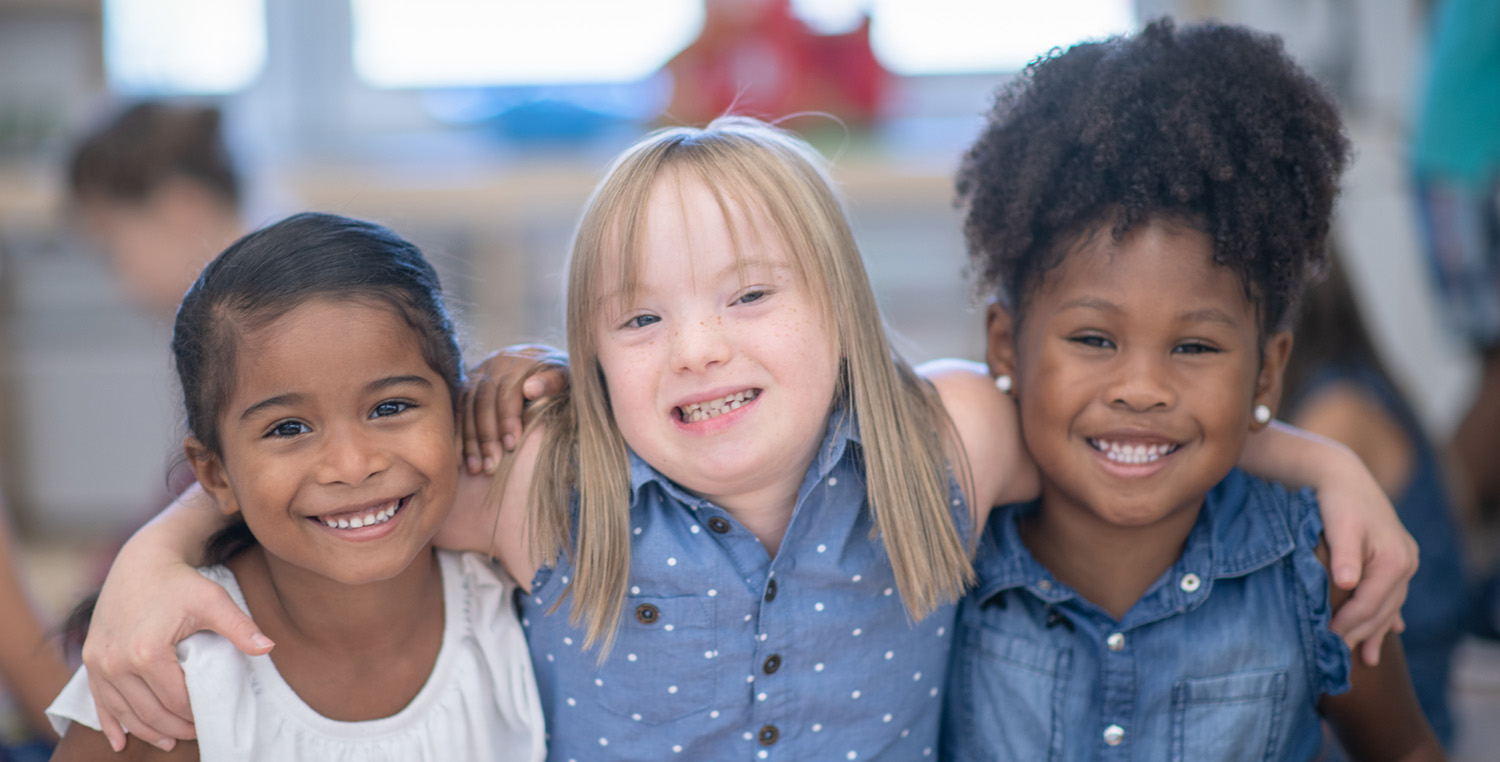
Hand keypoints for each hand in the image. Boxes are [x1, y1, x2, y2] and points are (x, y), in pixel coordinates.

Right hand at [82, 551, 270, 751]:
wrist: (142, 561)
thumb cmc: (182, 582)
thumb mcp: (214, 601)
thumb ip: (240, 627)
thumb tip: (269, 648)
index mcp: (146, 652)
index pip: (176, 699)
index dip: (196, 714)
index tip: (212, 718)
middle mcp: (115, 662)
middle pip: (150, 711)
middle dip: (175, 728)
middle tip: (196, 733)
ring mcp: (99, 662)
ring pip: (125, 711)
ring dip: (146, 731)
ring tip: (169, 740)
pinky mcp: (90, 659)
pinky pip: (99, 701)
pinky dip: (111, 723)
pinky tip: (120, 741)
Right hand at [461, 344, 567, 473]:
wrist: (549, 368)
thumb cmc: (561, 380)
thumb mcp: (566, 377)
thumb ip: (553, 381)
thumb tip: (531, 389)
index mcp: (518, 360)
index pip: (507, 390)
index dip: (508, 418)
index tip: (512, 444)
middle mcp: (494, 364)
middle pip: (483, 401)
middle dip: (487, 435)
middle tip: (492, 464)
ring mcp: (479, 374)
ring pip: (467, 408)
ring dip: (471, 440)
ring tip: (477, 468)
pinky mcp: (469, 386)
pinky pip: (459, 412)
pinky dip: (460, 437)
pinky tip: (462, 460)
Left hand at [1319, 459, 1417, 666]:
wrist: (1342, 476)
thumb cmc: (1337, 502)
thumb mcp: (1340, 527)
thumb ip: (1345, 556)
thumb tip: (1348, 582)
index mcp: (1395, 561)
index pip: (1370, 603)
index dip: (1348, 623)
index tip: (1328, 639)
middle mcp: (1406, 563)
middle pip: (1382, 608)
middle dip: (1361, 633)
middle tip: (1338, 655)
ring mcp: (1404, 561)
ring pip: (1389, 604)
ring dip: (1376, 630)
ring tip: (1366, 657)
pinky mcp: (1396, 558)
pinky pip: (1392, 594)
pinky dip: (1386, 613)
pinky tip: (1389, 631)